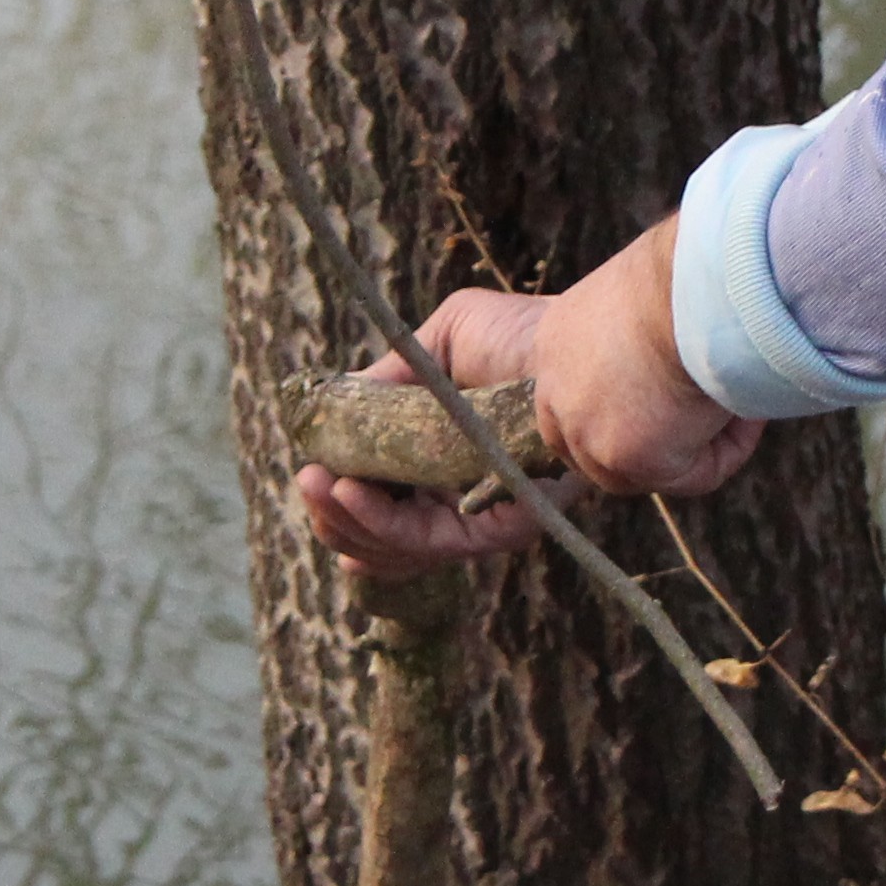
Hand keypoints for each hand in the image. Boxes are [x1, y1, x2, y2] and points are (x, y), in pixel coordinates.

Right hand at [293, 221, 758, 573]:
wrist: (578, 342)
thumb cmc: (522, 337)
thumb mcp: (441, 343)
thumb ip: (392, 378)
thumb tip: (340, 404)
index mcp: (446, 464)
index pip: (388, 504)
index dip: (345, 504)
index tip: (311, 478)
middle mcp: (466, 501)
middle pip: (386, 539)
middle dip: (336, 516)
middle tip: (308, 484)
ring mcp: (485, 518)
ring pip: (401, 549)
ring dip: (350, 522)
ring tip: (321, 487)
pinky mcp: (504, 523)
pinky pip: (432, 542)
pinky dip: (383, 524)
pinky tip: (349, 495)